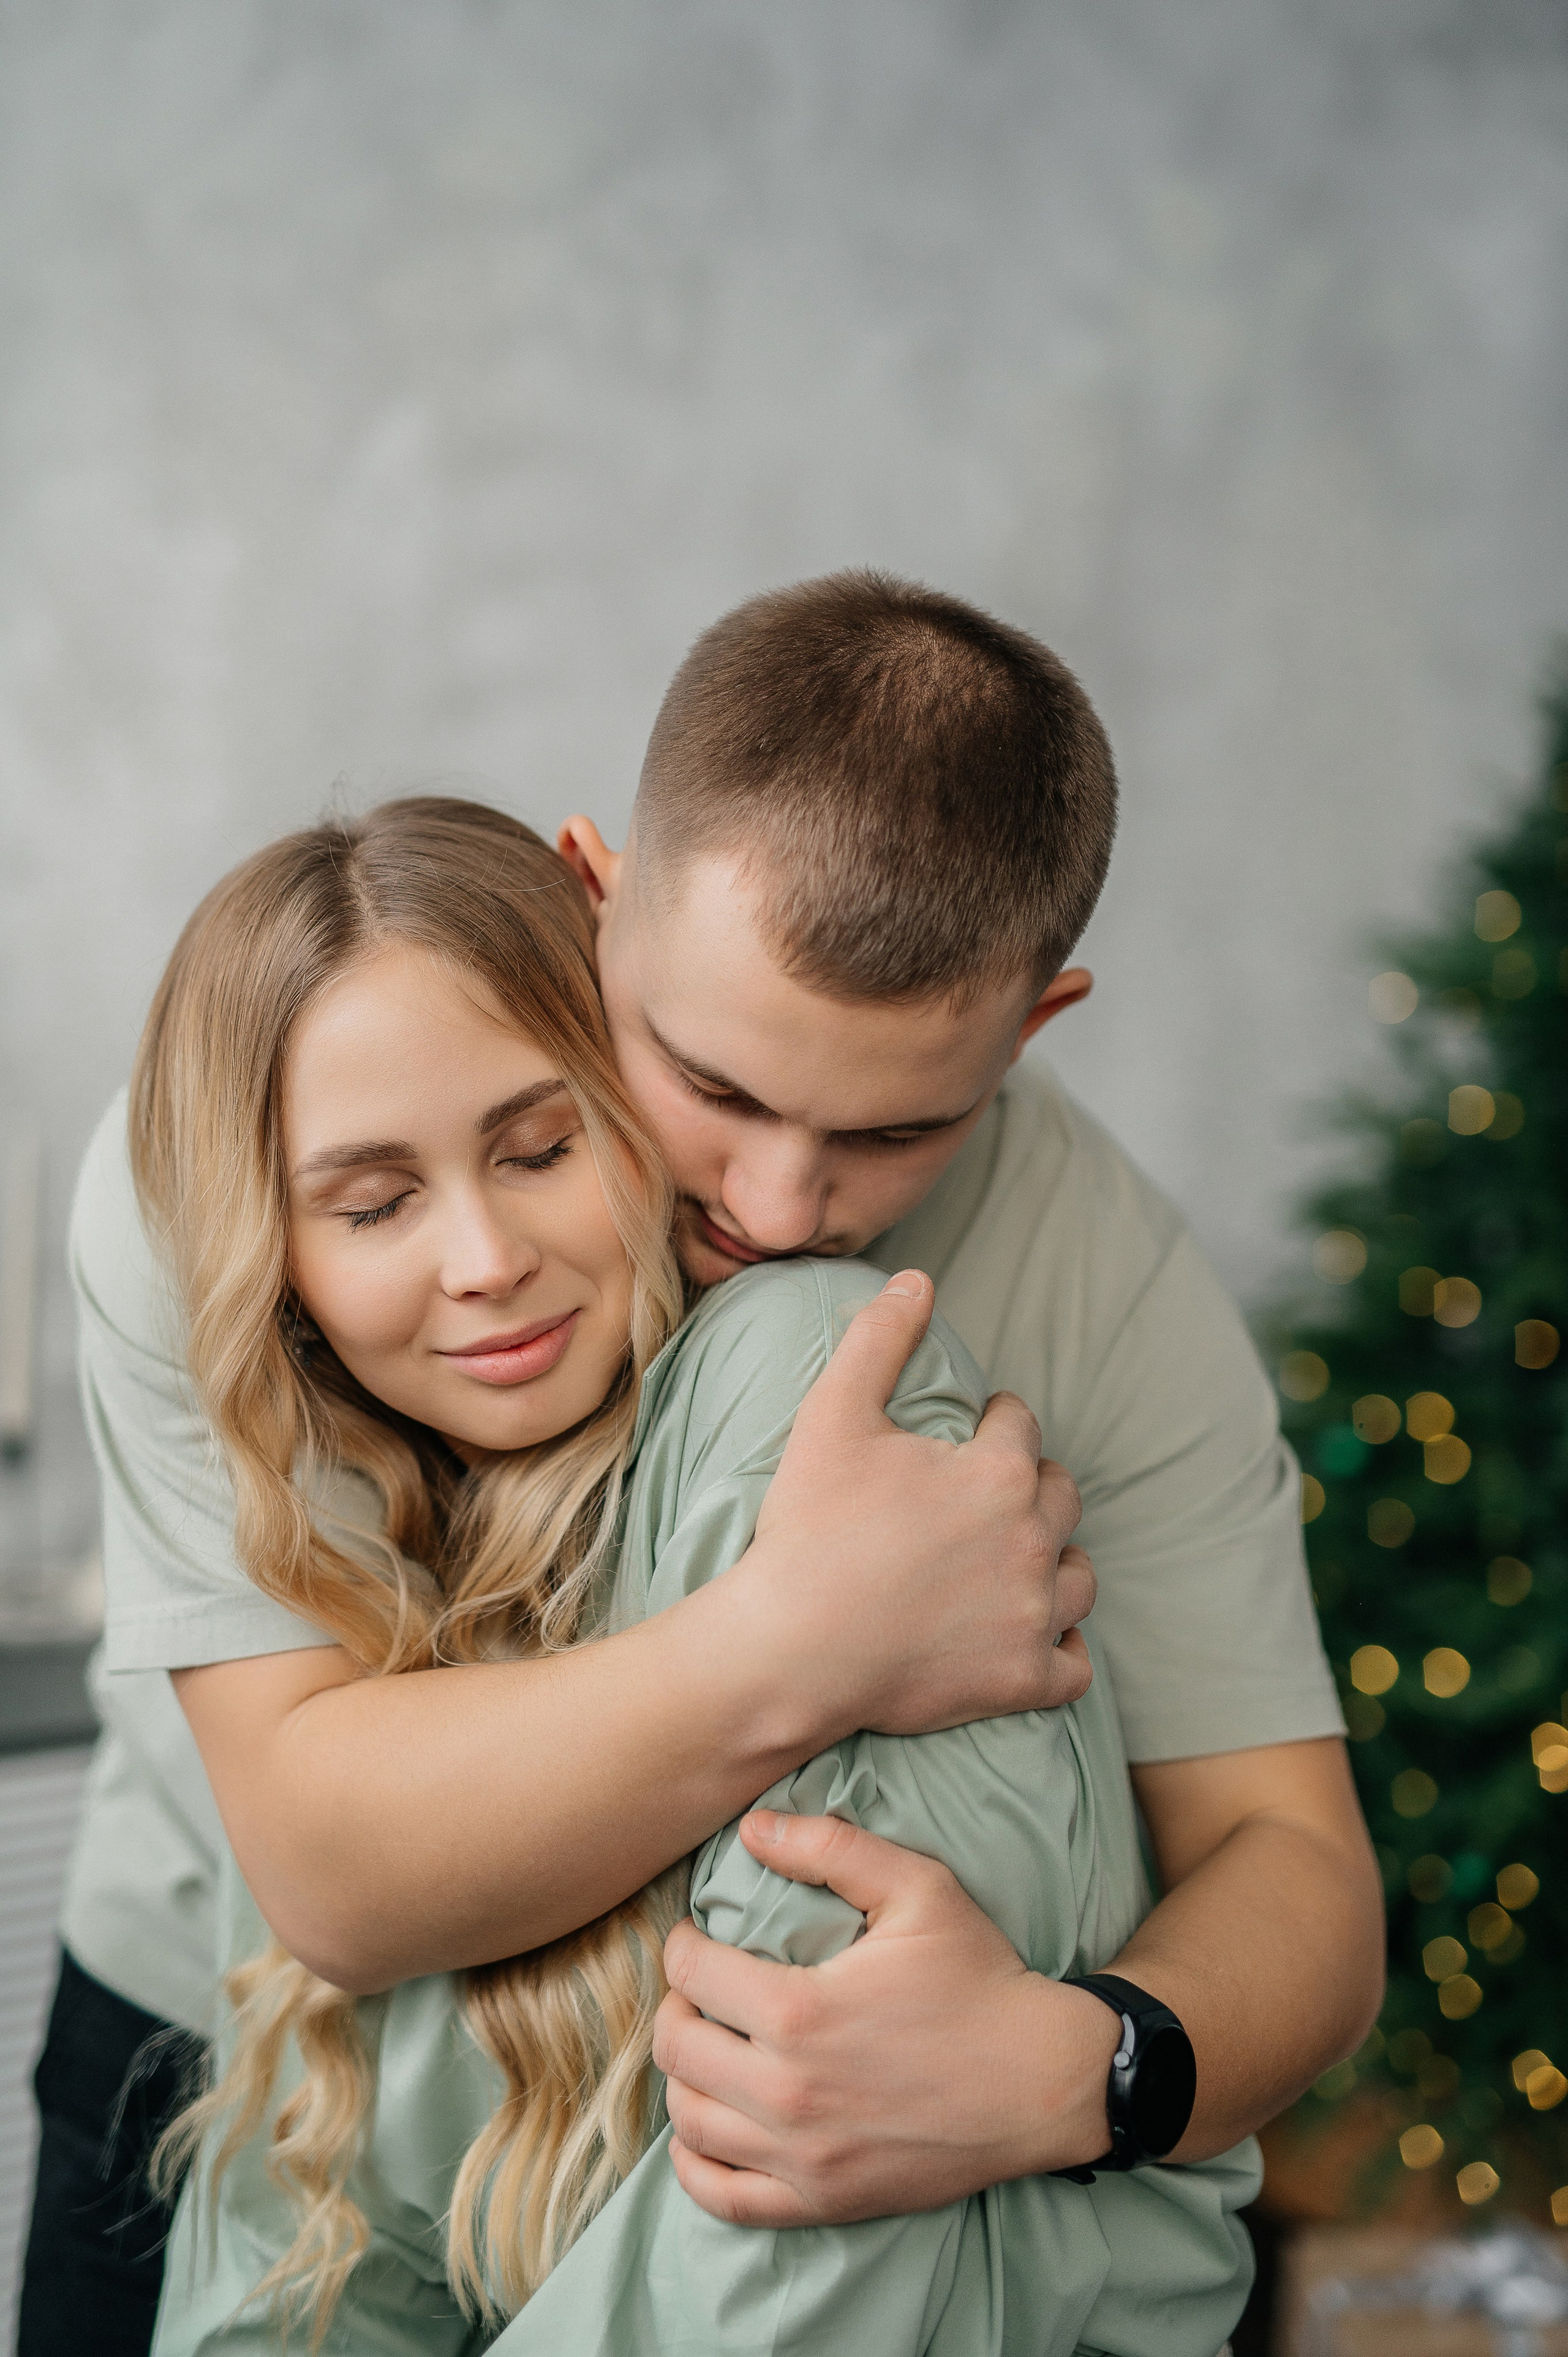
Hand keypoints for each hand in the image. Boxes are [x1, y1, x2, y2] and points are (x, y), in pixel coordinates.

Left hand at [653, 1810, 1119, 2226]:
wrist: (1043, 2081)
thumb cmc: (980, 1978)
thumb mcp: (918, 1887)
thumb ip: (831, 1846)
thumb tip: (752, 1828)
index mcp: (799, 2012)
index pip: (691, 1974)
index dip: (683, 1945)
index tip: (697, 1936)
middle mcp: (788, 2092)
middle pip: (677, 2048)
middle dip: (676, 2007)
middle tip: (701, 1989)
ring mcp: (803, 2156)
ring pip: (690, 2120)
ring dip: (685, 2076)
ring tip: (710, 2046)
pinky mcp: (822, 2200)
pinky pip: (722, 2196)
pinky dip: (697, 2163)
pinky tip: (711, 2126)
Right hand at [745, 1269, 1094, 1741]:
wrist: (790, 1650)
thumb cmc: (809, 1529)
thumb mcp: (832, 1416)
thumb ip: (879, 1339)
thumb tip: (916, 1280)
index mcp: (998, 1472)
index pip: (1020, 1424)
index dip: (991, 1423)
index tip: (963, 1438)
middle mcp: (1032, 1540)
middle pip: (1061, 1494)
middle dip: (1030, 1487)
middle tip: (982, 1500)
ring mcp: (1034, 1615)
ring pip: (1080, 1577)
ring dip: (1055, 1563)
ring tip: (1012, 1563)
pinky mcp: (1023, 1679)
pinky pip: (1075, 1664)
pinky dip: (1060, 1650)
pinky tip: (1028, 1636)